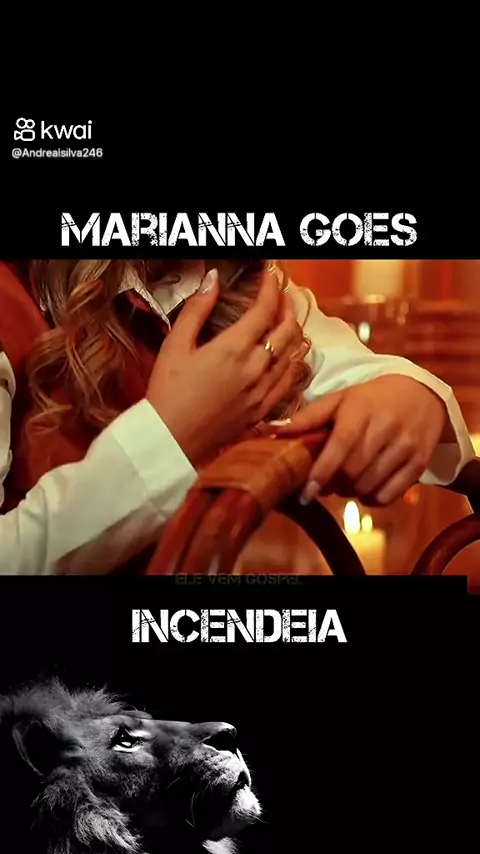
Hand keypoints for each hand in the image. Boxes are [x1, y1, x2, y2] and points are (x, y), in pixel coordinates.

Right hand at [147, 267, 302, 463]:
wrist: (171, 439)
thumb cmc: (168, 391)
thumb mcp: (175, 345)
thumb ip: (197, 310)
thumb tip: (213, 280)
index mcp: (233, 348)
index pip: (265, 309)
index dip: (271, 288)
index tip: (270, 276)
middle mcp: (255, 368)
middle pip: (287, 329)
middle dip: (287, 306)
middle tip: (281, 295)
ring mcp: (262, 391)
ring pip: (293, 354)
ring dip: (293, 333)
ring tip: (287, 321)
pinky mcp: (263, 410)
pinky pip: (290, 381)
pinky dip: (294, 363)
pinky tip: (291, 357)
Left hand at [269, 375, 447, 504]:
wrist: (421, 395)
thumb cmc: (370, 400)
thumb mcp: (340, 400)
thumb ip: (308, 417)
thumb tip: (271, 431)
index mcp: (360, 411)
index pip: (340, 446)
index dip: (321, 473)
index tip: (305, 494)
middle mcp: (386, 429)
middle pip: (352, 472)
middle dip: (332, 484)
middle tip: (324, 481)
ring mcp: (405, 448)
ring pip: (369, 486)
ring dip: (350, 492)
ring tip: (345, 481)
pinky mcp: (419, 464)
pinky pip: (389, 496)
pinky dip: (371, 499)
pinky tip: (365, 487)